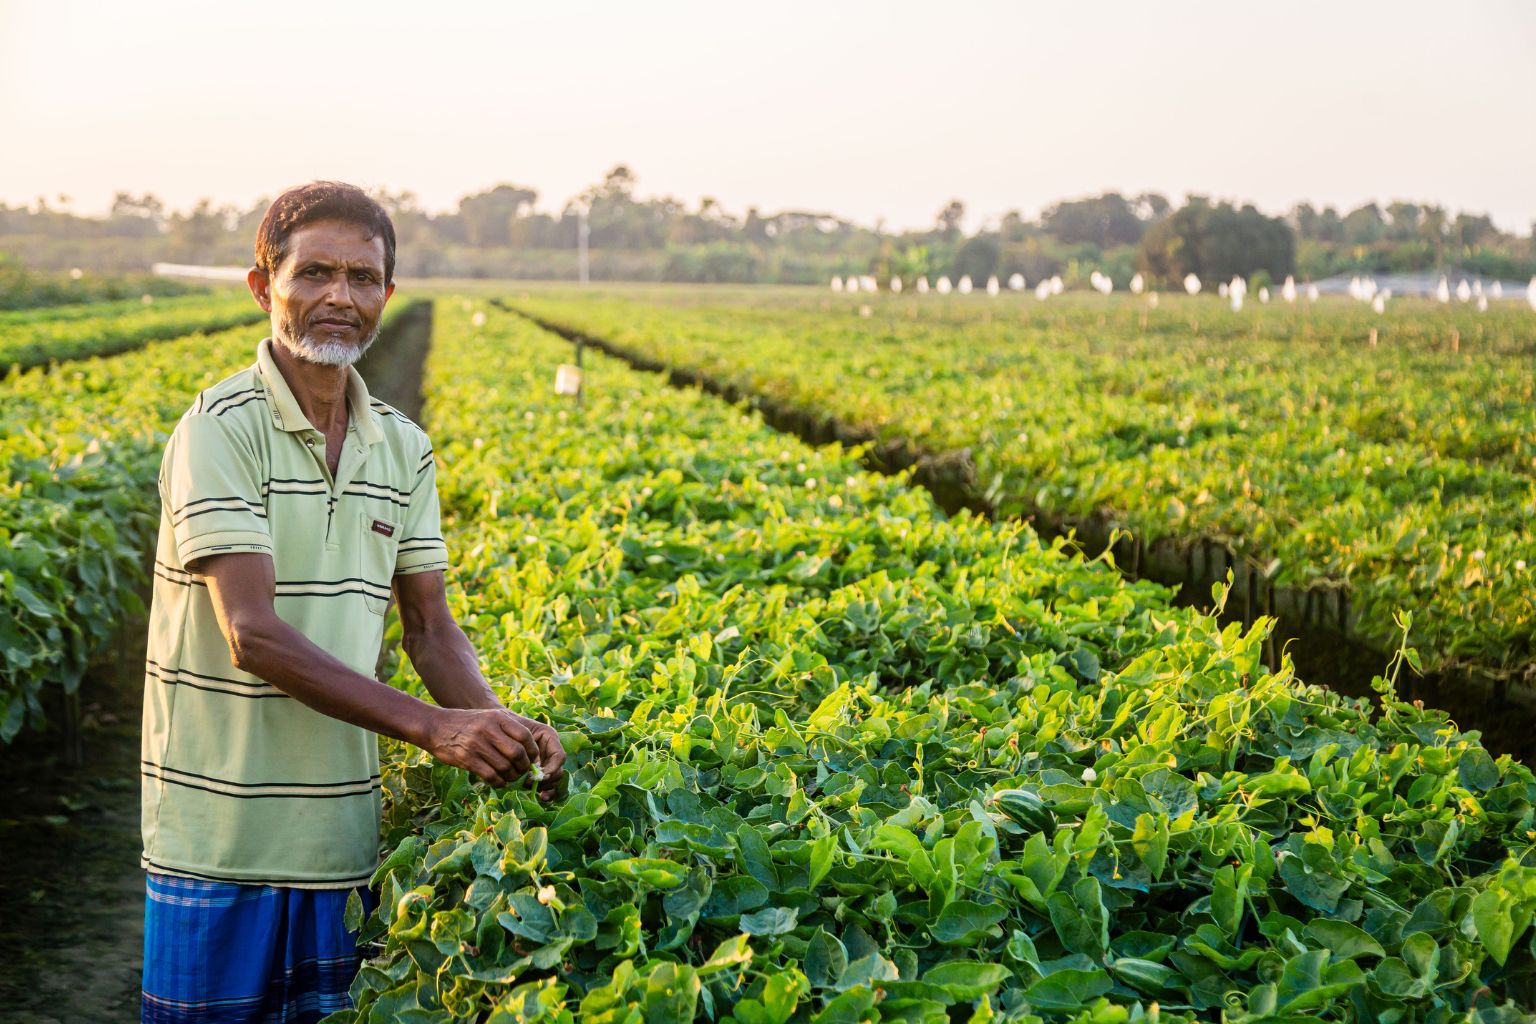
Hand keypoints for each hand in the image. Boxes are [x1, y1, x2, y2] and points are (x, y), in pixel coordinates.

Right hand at [423, 707, 538, 787]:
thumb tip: (528, 750)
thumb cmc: (466, 723)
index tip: (533, 758)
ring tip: (511, 777)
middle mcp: (488, 730)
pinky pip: (490, 776)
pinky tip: (499, 782)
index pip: (525, 735)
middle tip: (523, 771)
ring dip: (512, 776)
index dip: (533, 750)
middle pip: (517, 753)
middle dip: (524, 766)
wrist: (435, 726)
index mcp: (497, 717)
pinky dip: (499, 782)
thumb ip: (506, 729)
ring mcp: (477, 745)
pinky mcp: (467, 759)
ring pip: (505, 767)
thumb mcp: (488, 717)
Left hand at [515, 712, 567, 802]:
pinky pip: (548, 784)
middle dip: (547, 780)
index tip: (541, 775)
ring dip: (545, 786)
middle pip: (558, 770)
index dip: (553, 768)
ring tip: (529, 787)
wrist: (498, 724)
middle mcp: (550, 750)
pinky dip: (547, 792)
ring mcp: (546, 762)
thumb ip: (525, 744)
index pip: (559, 756)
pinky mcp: (539, 772)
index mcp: (549, 738)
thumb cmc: (507, 724)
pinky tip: (542, 797)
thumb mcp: (517, 729)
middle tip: (529, 782)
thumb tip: (533, 766)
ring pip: (554, 779)